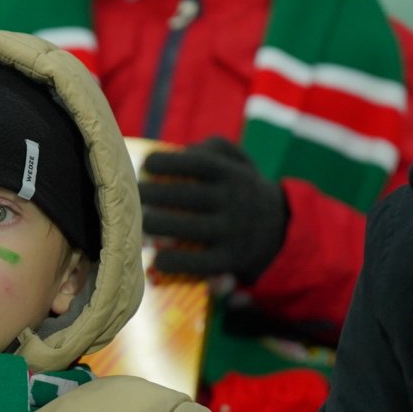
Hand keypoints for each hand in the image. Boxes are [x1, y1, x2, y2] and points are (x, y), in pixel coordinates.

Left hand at [140, 136, 289, 284]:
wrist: (279, 227)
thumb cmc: (240, 187)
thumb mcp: (236, 160)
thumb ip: (210, 149)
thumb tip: (178, 153)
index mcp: (233, 174)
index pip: (199, 164)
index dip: (170, 163)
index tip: (147, 165)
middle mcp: (236, 201)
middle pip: (190, 196)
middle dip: (156, 196)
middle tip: (133, 197)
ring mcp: (234, 231)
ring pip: (192, 229)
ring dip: (160, 226)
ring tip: (140, 225)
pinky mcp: (232, 259)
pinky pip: (203, 263)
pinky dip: (178, 262)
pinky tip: (157, 259)